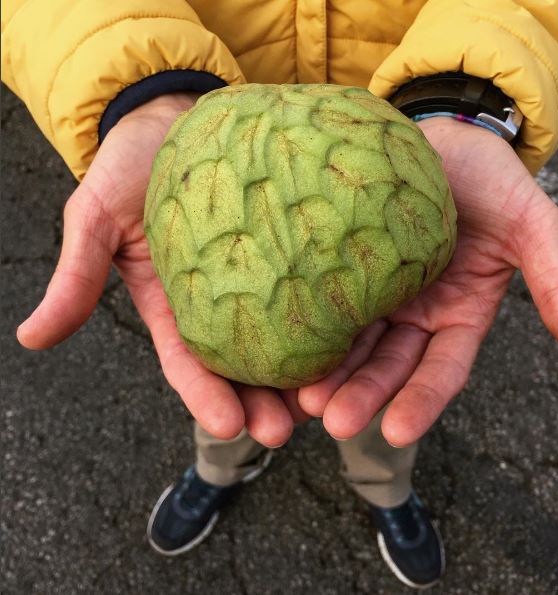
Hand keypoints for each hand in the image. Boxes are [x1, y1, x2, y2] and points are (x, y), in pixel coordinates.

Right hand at [16, 93, 301, 447]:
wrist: (175, 114)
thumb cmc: (130, 164)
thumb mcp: (94, 217)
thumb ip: (77, 276)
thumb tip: (31, 337)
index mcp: (174, 306)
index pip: (189, 364)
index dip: (206, 398)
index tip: (230, 427)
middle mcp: (221, 301)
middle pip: (245, 365)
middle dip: (263, 402)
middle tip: (288, 429)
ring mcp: (259, 276)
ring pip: (284, 337)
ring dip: (303, 373)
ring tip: (326, 402)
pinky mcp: (290, 247)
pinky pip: (313, 284)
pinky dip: (329, 315)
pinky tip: (353, 336)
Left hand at [298, 117, 557, 445]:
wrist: (443, 131)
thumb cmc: (493, 177)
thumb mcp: (532, 227)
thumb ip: (557, 286)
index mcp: (460, 316)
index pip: (441, 371)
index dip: (421, 401)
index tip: (396, 431)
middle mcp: (415, 314)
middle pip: (387, 366)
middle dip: (361, 394)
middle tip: (329, 419)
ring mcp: (377, 293)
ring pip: (351, 343)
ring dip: (328, 372)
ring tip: (299, 398)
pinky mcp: (345, 267)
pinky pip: (324, 301)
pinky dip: (307, 325)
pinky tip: (283, 345)